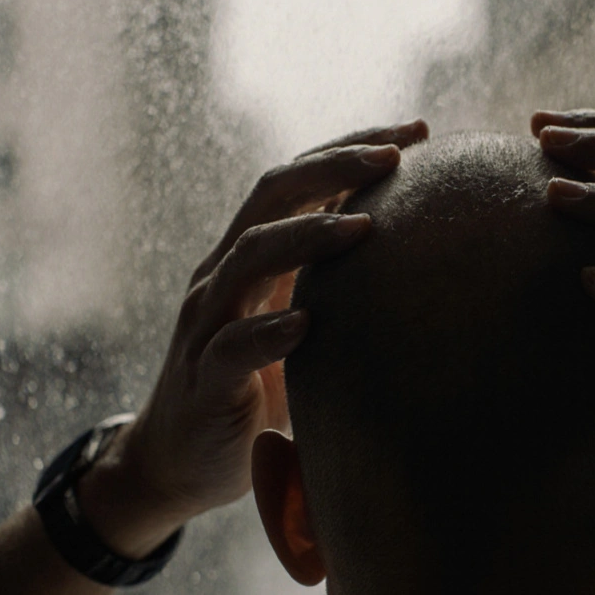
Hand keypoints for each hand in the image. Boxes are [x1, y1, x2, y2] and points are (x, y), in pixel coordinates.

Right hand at [79, 121, 428, 554]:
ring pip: (250, 258)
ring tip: (364, 227)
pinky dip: (267, 334)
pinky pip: (231, 349)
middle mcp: (224, 275)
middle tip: (397, 155)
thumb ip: (333, 285)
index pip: (297, 180)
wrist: (178, 463)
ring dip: (307, 236)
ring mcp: (207, 324)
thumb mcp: (299, 322)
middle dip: (334, 166)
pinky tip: (305, 325)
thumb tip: (415, 254)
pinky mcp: (204, 381)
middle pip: (271, 195)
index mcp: (251, 254)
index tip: (417, 131)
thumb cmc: (255, 388)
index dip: (349, 148)